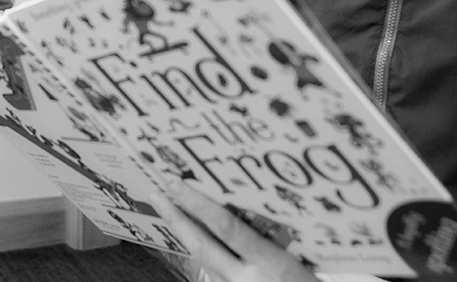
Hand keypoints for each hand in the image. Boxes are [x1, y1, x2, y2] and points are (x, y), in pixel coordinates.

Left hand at [152, 182, 319, 281]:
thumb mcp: (298, 258)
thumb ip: (271, 239)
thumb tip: (243, 209)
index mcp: (271, 262)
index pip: (225, 227)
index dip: (197, 204)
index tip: (175, 184)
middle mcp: (246, 279)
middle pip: (201, 245)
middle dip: (176, 218)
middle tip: (157, 193)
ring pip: (203, 260)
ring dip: (186, 235)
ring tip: (171, 210)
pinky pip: (212, 273)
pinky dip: (204, 254)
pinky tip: (195, 236)